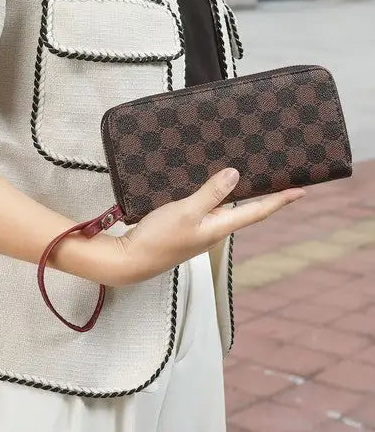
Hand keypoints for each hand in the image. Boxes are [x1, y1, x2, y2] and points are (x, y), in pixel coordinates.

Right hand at [106, 167, 304, 285]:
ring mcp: (198, 229)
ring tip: (242, 171)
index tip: (301, 191)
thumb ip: (210, 194)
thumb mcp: (186, 211)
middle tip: (274, 174)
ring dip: (232, 190)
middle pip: (243, 208)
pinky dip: (210, 194)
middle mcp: (213, 229)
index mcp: (219, 227)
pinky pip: (203, 207)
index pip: (257, 211)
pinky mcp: (183, 227)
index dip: (280, 200)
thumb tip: (235, 175)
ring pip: (221, 206)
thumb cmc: (158, 240)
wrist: (130, 260)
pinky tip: (205, 182)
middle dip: (259, 192)